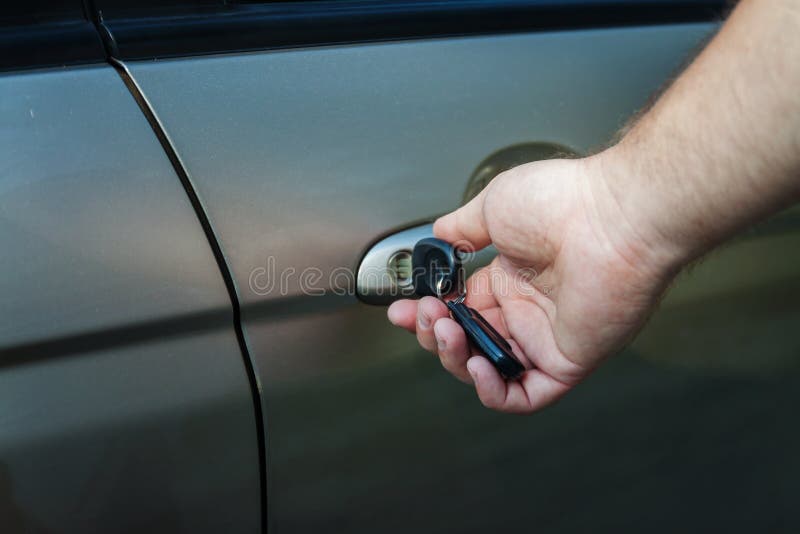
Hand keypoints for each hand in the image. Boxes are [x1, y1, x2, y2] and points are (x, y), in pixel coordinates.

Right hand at [388, 154, 677, 412]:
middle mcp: (527, 310)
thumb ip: (463, 226)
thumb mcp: (494, 206)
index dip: (428, 313)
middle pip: (469, 342)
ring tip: (444, 331)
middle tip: (422, 316)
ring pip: (490, 370)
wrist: (610, 216)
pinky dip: (494, 390)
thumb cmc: (562, 203)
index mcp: (511, 279)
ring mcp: (546, 337)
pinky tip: (477, 366)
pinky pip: (526, 395)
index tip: (402, 310)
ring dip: (456, 358)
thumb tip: (440, 234)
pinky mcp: (567, 361)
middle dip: (434, 334)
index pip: (461, 310)